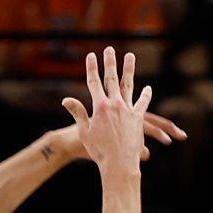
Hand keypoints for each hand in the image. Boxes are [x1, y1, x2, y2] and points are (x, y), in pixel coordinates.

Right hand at [62, 48, 160, 173]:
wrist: (118, 164)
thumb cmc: (98, 151)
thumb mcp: (84, 132)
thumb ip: (77, 113)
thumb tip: (65, 99)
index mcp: (99, 107)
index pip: (93, 82)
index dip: (91, 68)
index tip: (90, 55)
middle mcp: (114, 104)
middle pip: (111, 78)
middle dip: (109, 62)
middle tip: (108, 49)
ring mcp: (127, 109)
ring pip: (129, 85)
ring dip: (128, 69)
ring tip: (129, 56)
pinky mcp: (137, 118)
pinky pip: (142, 103)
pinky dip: (145, 96)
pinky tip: (147, 88)